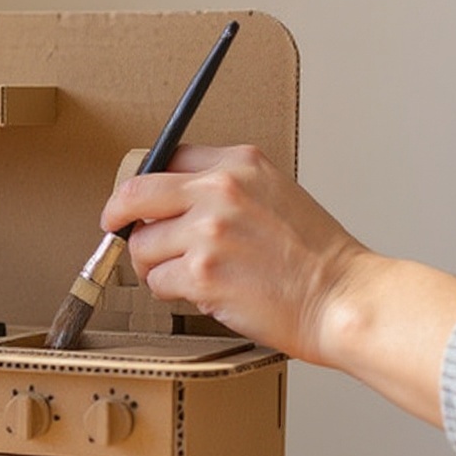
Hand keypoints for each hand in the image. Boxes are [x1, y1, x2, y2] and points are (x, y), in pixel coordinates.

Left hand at [101, 144, 364, 364]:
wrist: (340, 297)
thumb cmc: (312, 257)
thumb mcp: (272, 193)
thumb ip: (221, 188)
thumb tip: (164, 200)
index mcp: (239, 163)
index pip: (165, 158)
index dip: (141, 186)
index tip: (133, 202)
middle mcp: (221, 190)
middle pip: (134, 195)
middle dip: (118, 218)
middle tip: (115, 231)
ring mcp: (209, 232)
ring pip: (142, 246)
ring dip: (155, 267)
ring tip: (189, 276)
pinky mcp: (202, 273)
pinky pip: (156, 282)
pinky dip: (170, 293)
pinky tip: (202, 293)